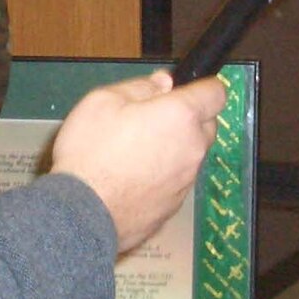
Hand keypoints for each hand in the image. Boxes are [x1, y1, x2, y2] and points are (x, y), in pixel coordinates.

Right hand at [51, 74, 227, 253]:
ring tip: (135, 153)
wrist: (82, 214)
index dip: (201, 88)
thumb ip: (140, 87)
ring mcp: (186, 182)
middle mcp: (192, 149)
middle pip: (206, 127)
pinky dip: (162, 176)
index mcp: (181, 116)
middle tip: (151, 121)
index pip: (216, 93)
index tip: (179, 91)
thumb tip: (163, 84)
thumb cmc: (91, 151)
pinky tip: (131, 180)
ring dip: (174, 149)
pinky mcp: (174, 207)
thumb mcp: (104, 101)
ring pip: (191, 156)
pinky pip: (176, 182)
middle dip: (188, 119)